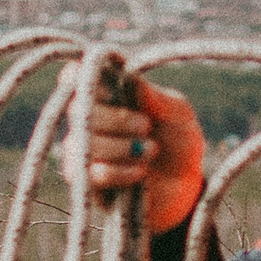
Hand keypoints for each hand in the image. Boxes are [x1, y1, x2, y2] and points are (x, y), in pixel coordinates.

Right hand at [81, 75, 204, 235]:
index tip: (102, 77)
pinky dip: (118, 171)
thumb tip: (132, 78)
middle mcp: (87, 120)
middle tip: (146, 126)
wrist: (187, 186)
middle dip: (116, 119)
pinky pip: (90, 173)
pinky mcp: (87, 185)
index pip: (73, 76)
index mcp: (105, 94)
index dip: (78, 74)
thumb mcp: (178, 114)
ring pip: (82, 143)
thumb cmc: (178, 141)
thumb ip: (157, 98)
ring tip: (151, 150)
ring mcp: (84, 152)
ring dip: (120, 146)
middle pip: (77, 109)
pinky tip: (141, 171)